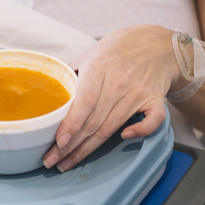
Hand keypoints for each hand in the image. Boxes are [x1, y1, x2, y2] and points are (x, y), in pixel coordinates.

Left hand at [42, 25, 179, 171]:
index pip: (85, 102)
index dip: (72, 124)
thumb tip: (47, 93)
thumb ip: (71, 74)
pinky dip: (140, 130)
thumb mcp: (90, 53)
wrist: (157, 42)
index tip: (59, 142)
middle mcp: (119, 82)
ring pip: (112, 127)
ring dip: (88, 148)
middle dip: (71, 145)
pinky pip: (152, 121)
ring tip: (68, 162)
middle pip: (94, 121)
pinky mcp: (156, 99)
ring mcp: (139, 92)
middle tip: (52, 160)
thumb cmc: (118, 48)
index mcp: (99, 68)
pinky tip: (124, 137)